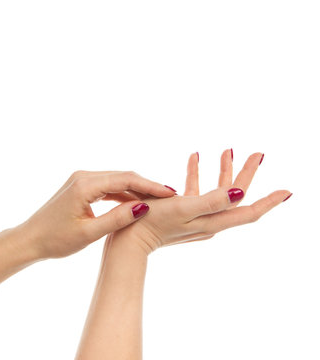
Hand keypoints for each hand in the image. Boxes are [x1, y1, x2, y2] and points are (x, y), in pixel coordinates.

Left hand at [13, 170, 175, 258]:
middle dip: (147, 186)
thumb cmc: (55, 240)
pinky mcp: (82, 187)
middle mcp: (84, 176)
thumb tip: (144, 207)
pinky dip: (123, 194)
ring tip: (158, 202)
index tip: (170, 194)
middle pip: (124, 176)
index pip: (126, 179)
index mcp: (84, 185)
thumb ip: (117, 219)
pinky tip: (136, 204)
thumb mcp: (88, 234)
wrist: (30, 239)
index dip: (150, 186)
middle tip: (169, 197)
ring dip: (136, 190)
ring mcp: (82, 180)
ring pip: (117, 181)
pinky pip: (108, 187)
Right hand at [115, 150, 291, 253]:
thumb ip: (211, 200)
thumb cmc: (152, 223)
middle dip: (246, 174)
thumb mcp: (183, 209)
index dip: (269, 201)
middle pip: (235, 197)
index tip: (287, 190)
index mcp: (213, 222)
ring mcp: (196, 217)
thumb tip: (241, 193)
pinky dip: (197, 174)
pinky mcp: (182, 212)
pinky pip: (195, 190)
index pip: (249, 212)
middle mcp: (209, 221)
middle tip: (258, 154)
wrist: (128, 240)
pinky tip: (194, 158)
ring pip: (216, 191)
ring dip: (223, 171)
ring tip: (227, 150)